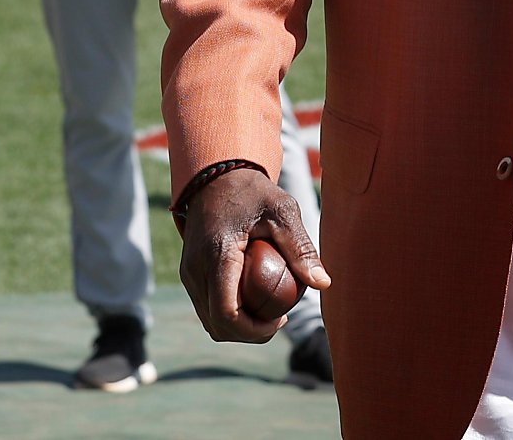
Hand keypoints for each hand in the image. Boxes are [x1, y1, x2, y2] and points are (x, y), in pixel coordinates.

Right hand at [178, 166, 330, 343]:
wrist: (217, 178)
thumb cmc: (254, 193)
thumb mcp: (282, 211)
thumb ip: (301, 247)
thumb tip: (323, 283)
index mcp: (216, 256)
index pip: (226, 312)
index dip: (253, 329)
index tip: (281, 321)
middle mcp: (195, 269)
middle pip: (216, 324)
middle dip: (248, 333)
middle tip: (279, 321)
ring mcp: (189, 274)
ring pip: (210, 320)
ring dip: (238, 326)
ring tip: (270, 314)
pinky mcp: (190, 274)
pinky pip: (208, 306)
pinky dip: (230, 312)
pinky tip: (257, 300)